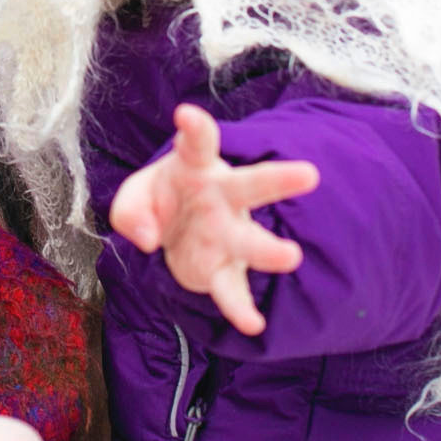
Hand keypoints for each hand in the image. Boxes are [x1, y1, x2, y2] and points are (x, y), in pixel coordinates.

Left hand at [108, 103, 315, 335]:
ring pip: (251, 240)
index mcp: (195, 167)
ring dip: (268, 250)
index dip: (194, 128)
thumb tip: (149, 239)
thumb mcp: (133, 199)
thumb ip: (130, 212)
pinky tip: (253, 325)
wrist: (173, 231)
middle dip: (278, 179)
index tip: (186, 116)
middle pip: (252, 185)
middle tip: (309, 174)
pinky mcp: (222, 270)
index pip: (198, 143)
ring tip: (292, 257)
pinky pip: (233, 290)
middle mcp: (222, 198)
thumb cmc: (159, 200)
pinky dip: (241, 308)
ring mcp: (227, 234)